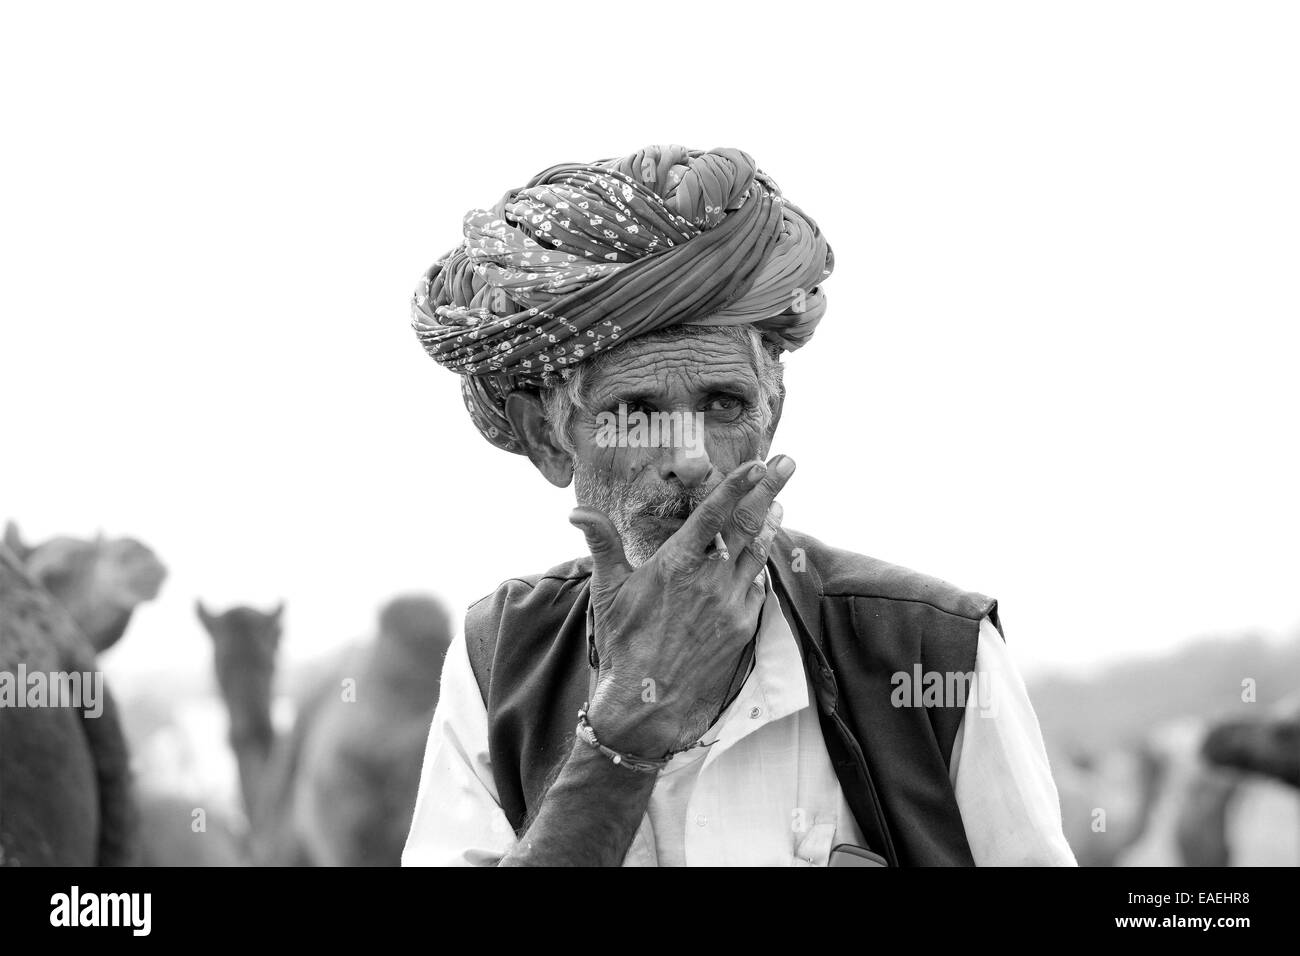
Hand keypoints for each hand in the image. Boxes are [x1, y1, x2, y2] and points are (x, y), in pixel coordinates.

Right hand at [569, 455, 794, 756]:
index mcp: (676, 564)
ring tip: (780, 501)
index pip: (714, 513)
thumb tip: (577, 512)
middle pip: (749, 524)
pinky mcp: (743, 626)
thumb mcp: (607, 592)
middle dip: (770, 489)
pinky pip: (757, 586)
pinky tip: (760, 555)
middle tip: (789, 463)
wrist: (648, 705)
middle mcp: (710, 579)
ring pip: (758, 553)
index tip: (757, 463)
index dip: (737, 484)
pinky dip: (760, 566)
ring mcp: (731, 603)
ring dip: (770, 524)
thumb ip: (601, 544)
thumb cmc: (623, 645)